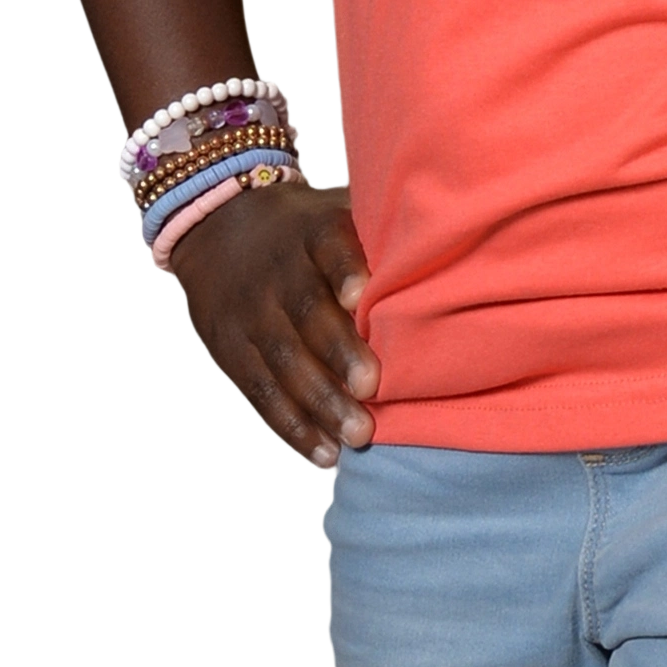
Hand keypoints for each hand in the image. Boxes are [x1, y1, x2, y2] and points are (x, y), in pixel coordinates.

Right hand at [169, 179, 378, 471]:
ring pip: (283, 361)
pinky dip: (293, 427)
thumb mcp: (332, 212)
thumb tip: (453, 256)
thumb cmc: (303, 230)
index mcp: (311, 232)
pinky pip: (261, 393)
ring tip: (356, 436)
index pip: (327, 246)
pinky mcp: (230, 350)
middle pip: (306, 312)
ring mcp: (251, 313)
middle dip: (338, 353)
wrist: (213, 226)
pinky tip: (324, 454)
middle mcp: (278, 272)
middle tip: (372, 388)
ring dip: (320, 403)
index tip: (361, 296)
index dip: (344, 270)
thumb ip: (379, 234)